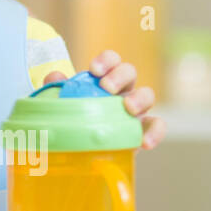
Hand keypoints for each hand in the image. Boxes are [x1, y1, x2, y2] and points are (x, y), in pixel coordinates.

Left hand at [43, 49, 164, 149]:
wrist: (78, 150)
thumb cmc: (71, 121)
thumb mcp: (60, 105)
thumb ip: (56, 89)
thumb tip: (54, 77)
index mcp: (103, 79)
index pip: (111, 60)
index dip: (106, 60)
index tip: (94, 70)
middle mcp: (122, 90)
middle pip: (129, 72)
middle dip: (120, 76)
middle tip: (107, 87)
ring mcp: (135, 110)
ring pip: (147, 95)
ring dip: (139, 98)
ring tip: (128, 109)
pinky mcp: (142, 130)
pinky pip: (156, 126)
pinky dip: (155, 132)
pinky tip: (145, 142)